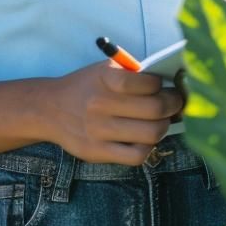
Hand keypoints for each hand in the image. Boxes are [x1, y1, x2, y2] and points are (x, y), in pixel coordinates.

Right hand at [48, 60, 184, 164]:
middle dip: (174, 105)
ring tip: (162, 121)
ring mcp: (98, 131)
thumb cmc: (87, 86)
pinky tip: (146, 139)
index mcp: (105, 78)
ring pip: (151, 134)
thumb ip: (134, 73)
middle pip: (156, 109)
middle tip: (175, 103)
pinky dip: (148, 148)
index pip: (148, 83)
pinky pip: (136, 156)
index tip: (165, 86)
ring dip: (165, 126)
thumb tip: (172, 82)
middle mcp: (101, 104)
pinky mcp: (97, 152)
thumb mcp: (106, 69)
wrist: (50, 109)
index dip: (163, 85)